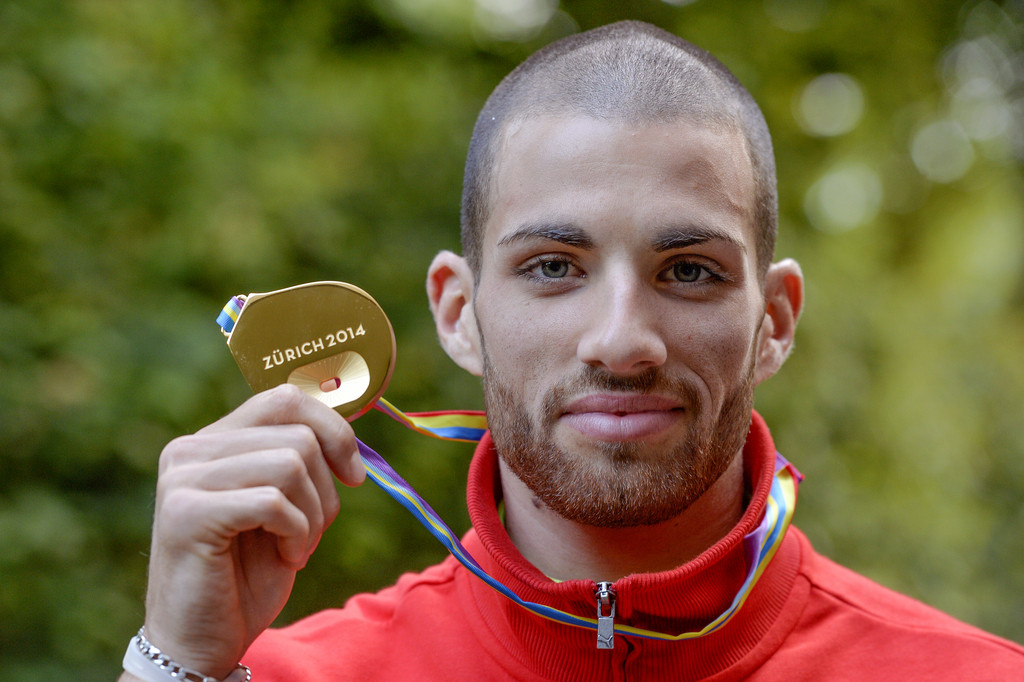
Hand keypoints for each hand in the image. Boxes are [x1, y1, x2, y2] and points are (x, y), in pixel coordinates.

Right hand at [138, 384, 364, 678]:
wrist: (201, 642)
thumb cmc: (246, 575)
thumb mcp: (283, 506)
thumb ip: (299, 459)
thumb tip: (347, 426)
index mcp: (212, 441)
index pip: (285, 398)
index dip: (334, 430)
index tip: (353, 474)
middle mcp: (189, 449)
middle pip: (299, 434)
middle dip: (326, 489)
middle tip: (312, 532)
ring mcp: (182, 478)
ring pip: (292, 463)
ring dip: (313, 516)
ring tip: (294, 548)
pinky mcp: (186, 514)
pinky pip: (274, 501)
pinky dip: (297, 534)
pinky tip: (285, 559)